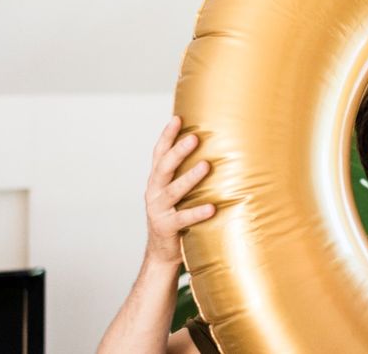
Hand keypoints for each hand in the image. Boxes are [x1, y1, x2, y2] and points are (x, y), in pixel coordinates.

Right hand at [144, 117, 213, 264]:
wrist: (162, 251)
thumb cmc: (176, 213)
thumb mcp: (177, 190)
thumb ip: (186, 172)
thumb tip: (213, 145)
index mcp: (156, 180)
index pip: (159, 154)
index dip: (167, 136)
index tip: (177, 118)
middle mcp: (154, 192)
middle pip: (164, 168)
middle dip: (178, 151)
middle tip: (194, 137)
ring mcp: (158, 210)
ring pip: (174, 191)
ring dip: (190, 177)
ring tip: (206, 165)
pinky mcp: (167, 227)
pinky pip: (183, 218)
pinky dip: (197, 212)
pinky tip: (212, 207)